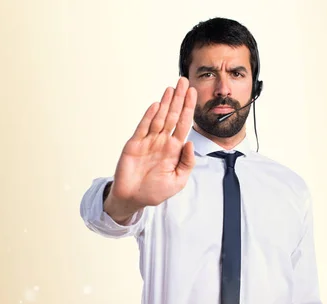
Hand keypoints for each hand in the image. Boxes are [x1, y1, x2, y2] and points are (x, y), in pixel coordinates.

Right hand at [104, 77, 196, 220]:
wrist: (133, 199)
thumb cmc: (155, 191)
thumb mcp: (178, 181)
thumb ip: (186, 162)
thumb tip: (190, 143)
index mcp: (174, 149)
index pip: (183, 124)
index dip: (189, 108)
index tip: (193, 93)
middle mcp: (162, 142)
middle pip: (172, 116)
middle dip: (179, 99)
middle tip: (184, 82)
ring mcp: (148, 141)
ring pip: (159, 118)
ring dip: (166, 103)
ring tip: (172, 88)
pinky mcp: (134, 144)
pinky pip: (143, 127)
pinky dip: (149, 115)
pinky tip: (157, 105)